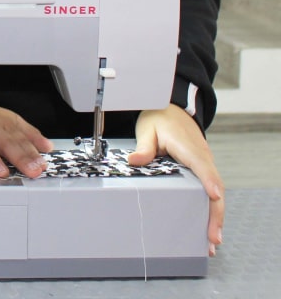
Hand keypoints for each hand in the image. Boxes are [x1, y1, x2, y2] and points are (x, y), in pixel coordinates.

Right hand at [0, 100, 52, 178]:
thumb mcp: (8, 122)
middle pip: (4, 140)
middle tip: (30, 170)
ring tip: (2, 171)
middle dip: (19, 156)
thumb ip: (28, 134)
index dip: (32, 152)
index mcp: (3, 122)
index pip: (20, 138)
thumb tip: (47, 146)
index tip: (41, 165)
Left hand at [129, 104, 223, 256]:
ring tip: (212, 241)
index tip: (215, 196)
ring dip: (215, 215)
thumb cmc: (159, 119)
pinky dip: (212, 209)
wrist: (171, 109)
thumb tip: (134, 160)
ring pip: (215, 191)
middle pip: (214, 185)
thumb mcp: (148, 129)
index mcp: (188, 146)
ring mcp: (205, 164)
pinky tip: (208, 227)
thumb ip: (144, 146)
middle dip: (215, 212)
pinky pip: (210, 190)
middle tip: (212, 237)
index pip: (201, 164)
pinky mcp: (203, 170)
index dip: (209, 180)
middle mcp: (201, 157)